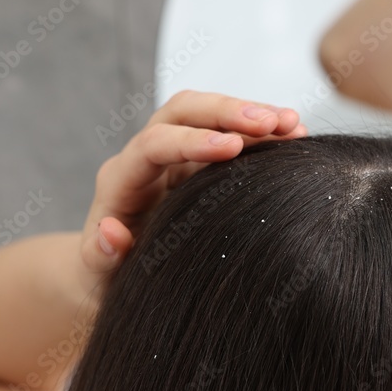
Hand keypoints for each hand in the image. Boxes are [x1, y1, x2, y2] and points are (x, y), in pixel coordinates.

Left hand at [76, 90, 307, 302]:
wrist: (114, 275)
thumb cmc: (106, 279)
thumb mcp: (98, 277)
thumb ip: (99, 257)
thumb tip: (112, 231)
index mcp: (121, 182)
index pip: (153, 145)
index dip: (192, 141)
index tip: (232, 146)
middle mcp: (147, 158)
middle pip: (183, 111)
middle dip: (227, 111)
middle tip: (271, 122)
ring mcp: (176, 156)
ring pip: (210, 113)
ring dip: (251, 113)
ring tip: (292, 125)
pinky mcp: (201, 162)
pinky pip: (230, 132)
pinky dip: (261, 131)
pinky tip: (293, 135)